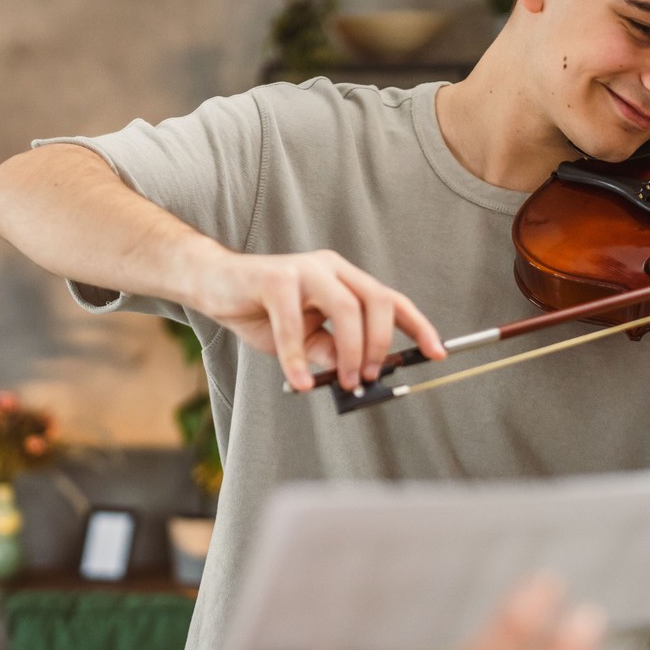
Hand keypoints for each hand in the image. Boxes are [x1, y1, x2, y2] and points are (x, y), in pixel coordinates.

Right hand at [186, 249, 446, 391]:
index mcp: (344, 279)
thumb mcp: (305, 338)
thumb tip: (358, 374)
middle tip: (371, 377)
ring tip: (346, 382)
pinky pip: (294, 323)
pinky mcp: (274, 278)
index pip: (391, 299)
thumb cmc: (261, 310)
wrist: (212, 284)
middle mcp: (330, 268)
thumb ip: (330, 351)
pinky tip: (299, 381)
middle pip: (377, 300)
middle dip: (381, 344)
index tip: (437, 353)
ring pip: (345, 307)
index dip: (417, 326)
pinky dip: (298, 357)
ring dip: (351, 351)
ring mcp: (303, 269)